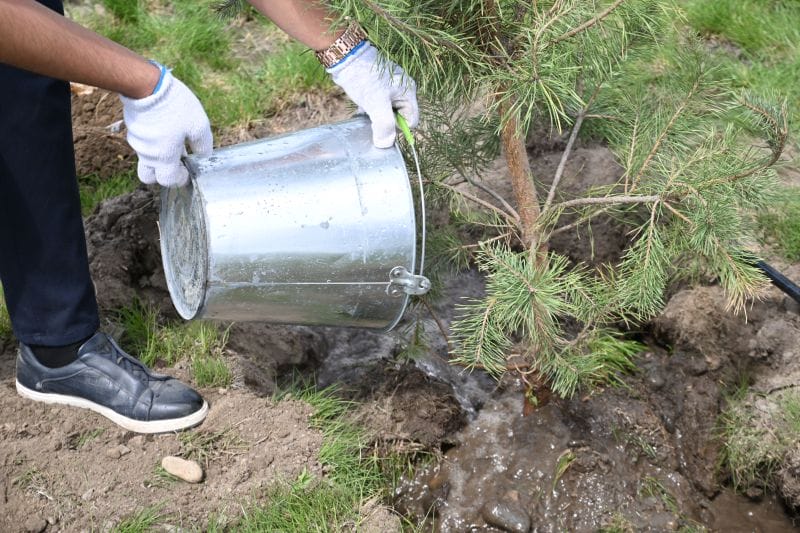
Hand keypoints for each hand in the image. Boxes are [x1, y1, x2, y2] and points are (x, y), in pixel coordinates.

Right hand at [120, 66, 212, 186]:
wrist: (146, 85)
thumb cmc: (175, 107)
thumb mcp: (198, 125)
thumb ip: (203, 144)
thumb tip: (204, 155)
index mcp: (163, 157)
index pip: (167, 181)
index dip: (178, 179)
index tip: (186, 171)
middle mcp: (146, 153)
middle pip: (149, 175)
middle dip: (161, 173)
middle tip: (174, 160)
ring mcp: (136, 140)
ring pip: (146, 156)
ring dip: (158, 153)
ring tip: (173, 136)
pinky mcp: (131, 127)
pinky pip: (142, 141)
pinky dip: (152, 140)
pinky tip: (163, 124)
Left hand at [327, 42, 418, 147]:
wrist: (346, 56)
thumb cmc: (364, 77)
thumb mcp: (376, 104)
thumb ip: (384, 126)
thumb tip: (385, 144)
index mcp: (408, 92)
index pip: (411, 121)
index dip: (397, 128)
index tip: (382, 121)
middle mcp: (403, 89)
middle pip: (399, 117)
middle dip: (385, 121)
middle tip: (372, 114)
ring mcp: (391, 87)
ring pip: (387, 112)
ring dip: (376, 116)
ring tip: (365, 108)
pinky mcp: (378, 86)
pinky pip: (378, 104)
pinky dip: (370, 109)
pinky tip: (361, 105)